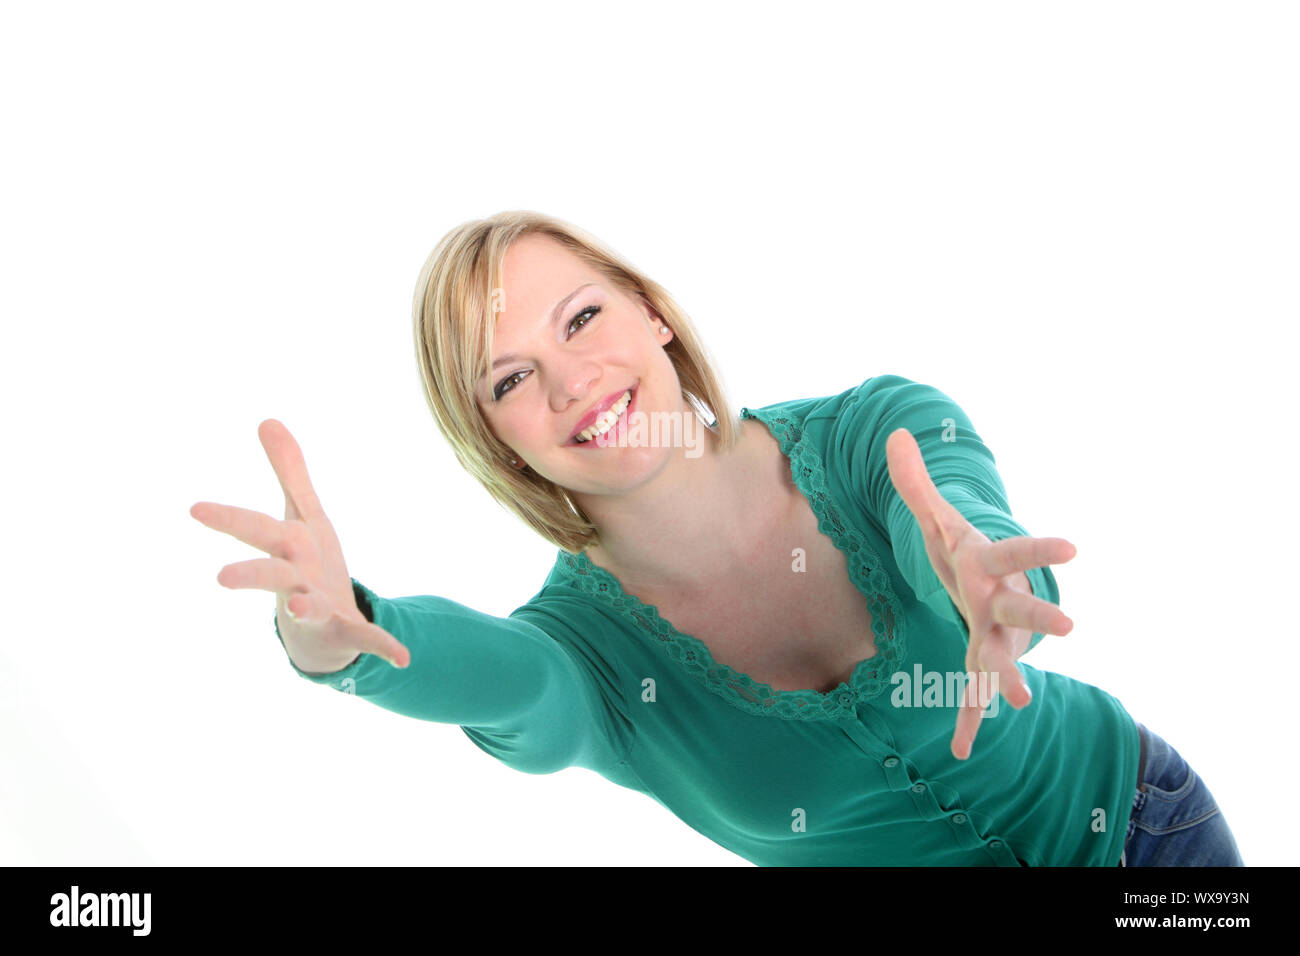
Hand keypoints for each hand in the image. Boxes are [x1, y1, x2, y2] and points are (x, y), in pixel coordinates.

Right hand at [190, 419, 408, 672]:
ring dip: (303, 606)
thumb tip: (267, 419)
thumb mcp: (303, 514)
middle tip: (221, 578)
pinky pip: (365, 639)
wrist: (323, 630)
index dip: (228, 518)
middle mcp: (295, 579)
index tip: (194, 508)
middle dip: (249, 574)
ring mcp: (318, 608)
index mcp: (287, 548)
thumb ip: (289, 470)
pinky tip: (403, 657)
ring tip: (298, 605)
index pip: (255, 528)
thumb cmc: (307, 564)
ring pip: (305, 607)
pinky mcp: (346, 631)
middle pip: (270, 573)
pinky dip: (383, 646)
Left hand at [885, 427, 1075, 759]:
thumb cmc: (963, 549)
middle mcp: (1001, 600)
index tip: (1076, 545)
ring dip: (1009, 677)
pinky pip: (972, 693)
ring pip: (1003, 655)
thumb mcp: (936, 518)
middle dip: (1043, 614)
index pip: (1015, 551)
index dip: (1041, 547)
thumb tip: (895, 434)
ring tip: (1021, 703)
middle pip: (1022, 606)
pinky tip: (959, 750)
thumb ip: (916, 482)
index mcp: (989, 563)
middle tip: (1071, 625)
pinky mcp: (980, 659)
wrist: (985, 585)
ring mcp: (994, 634)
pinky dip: (967, 720)